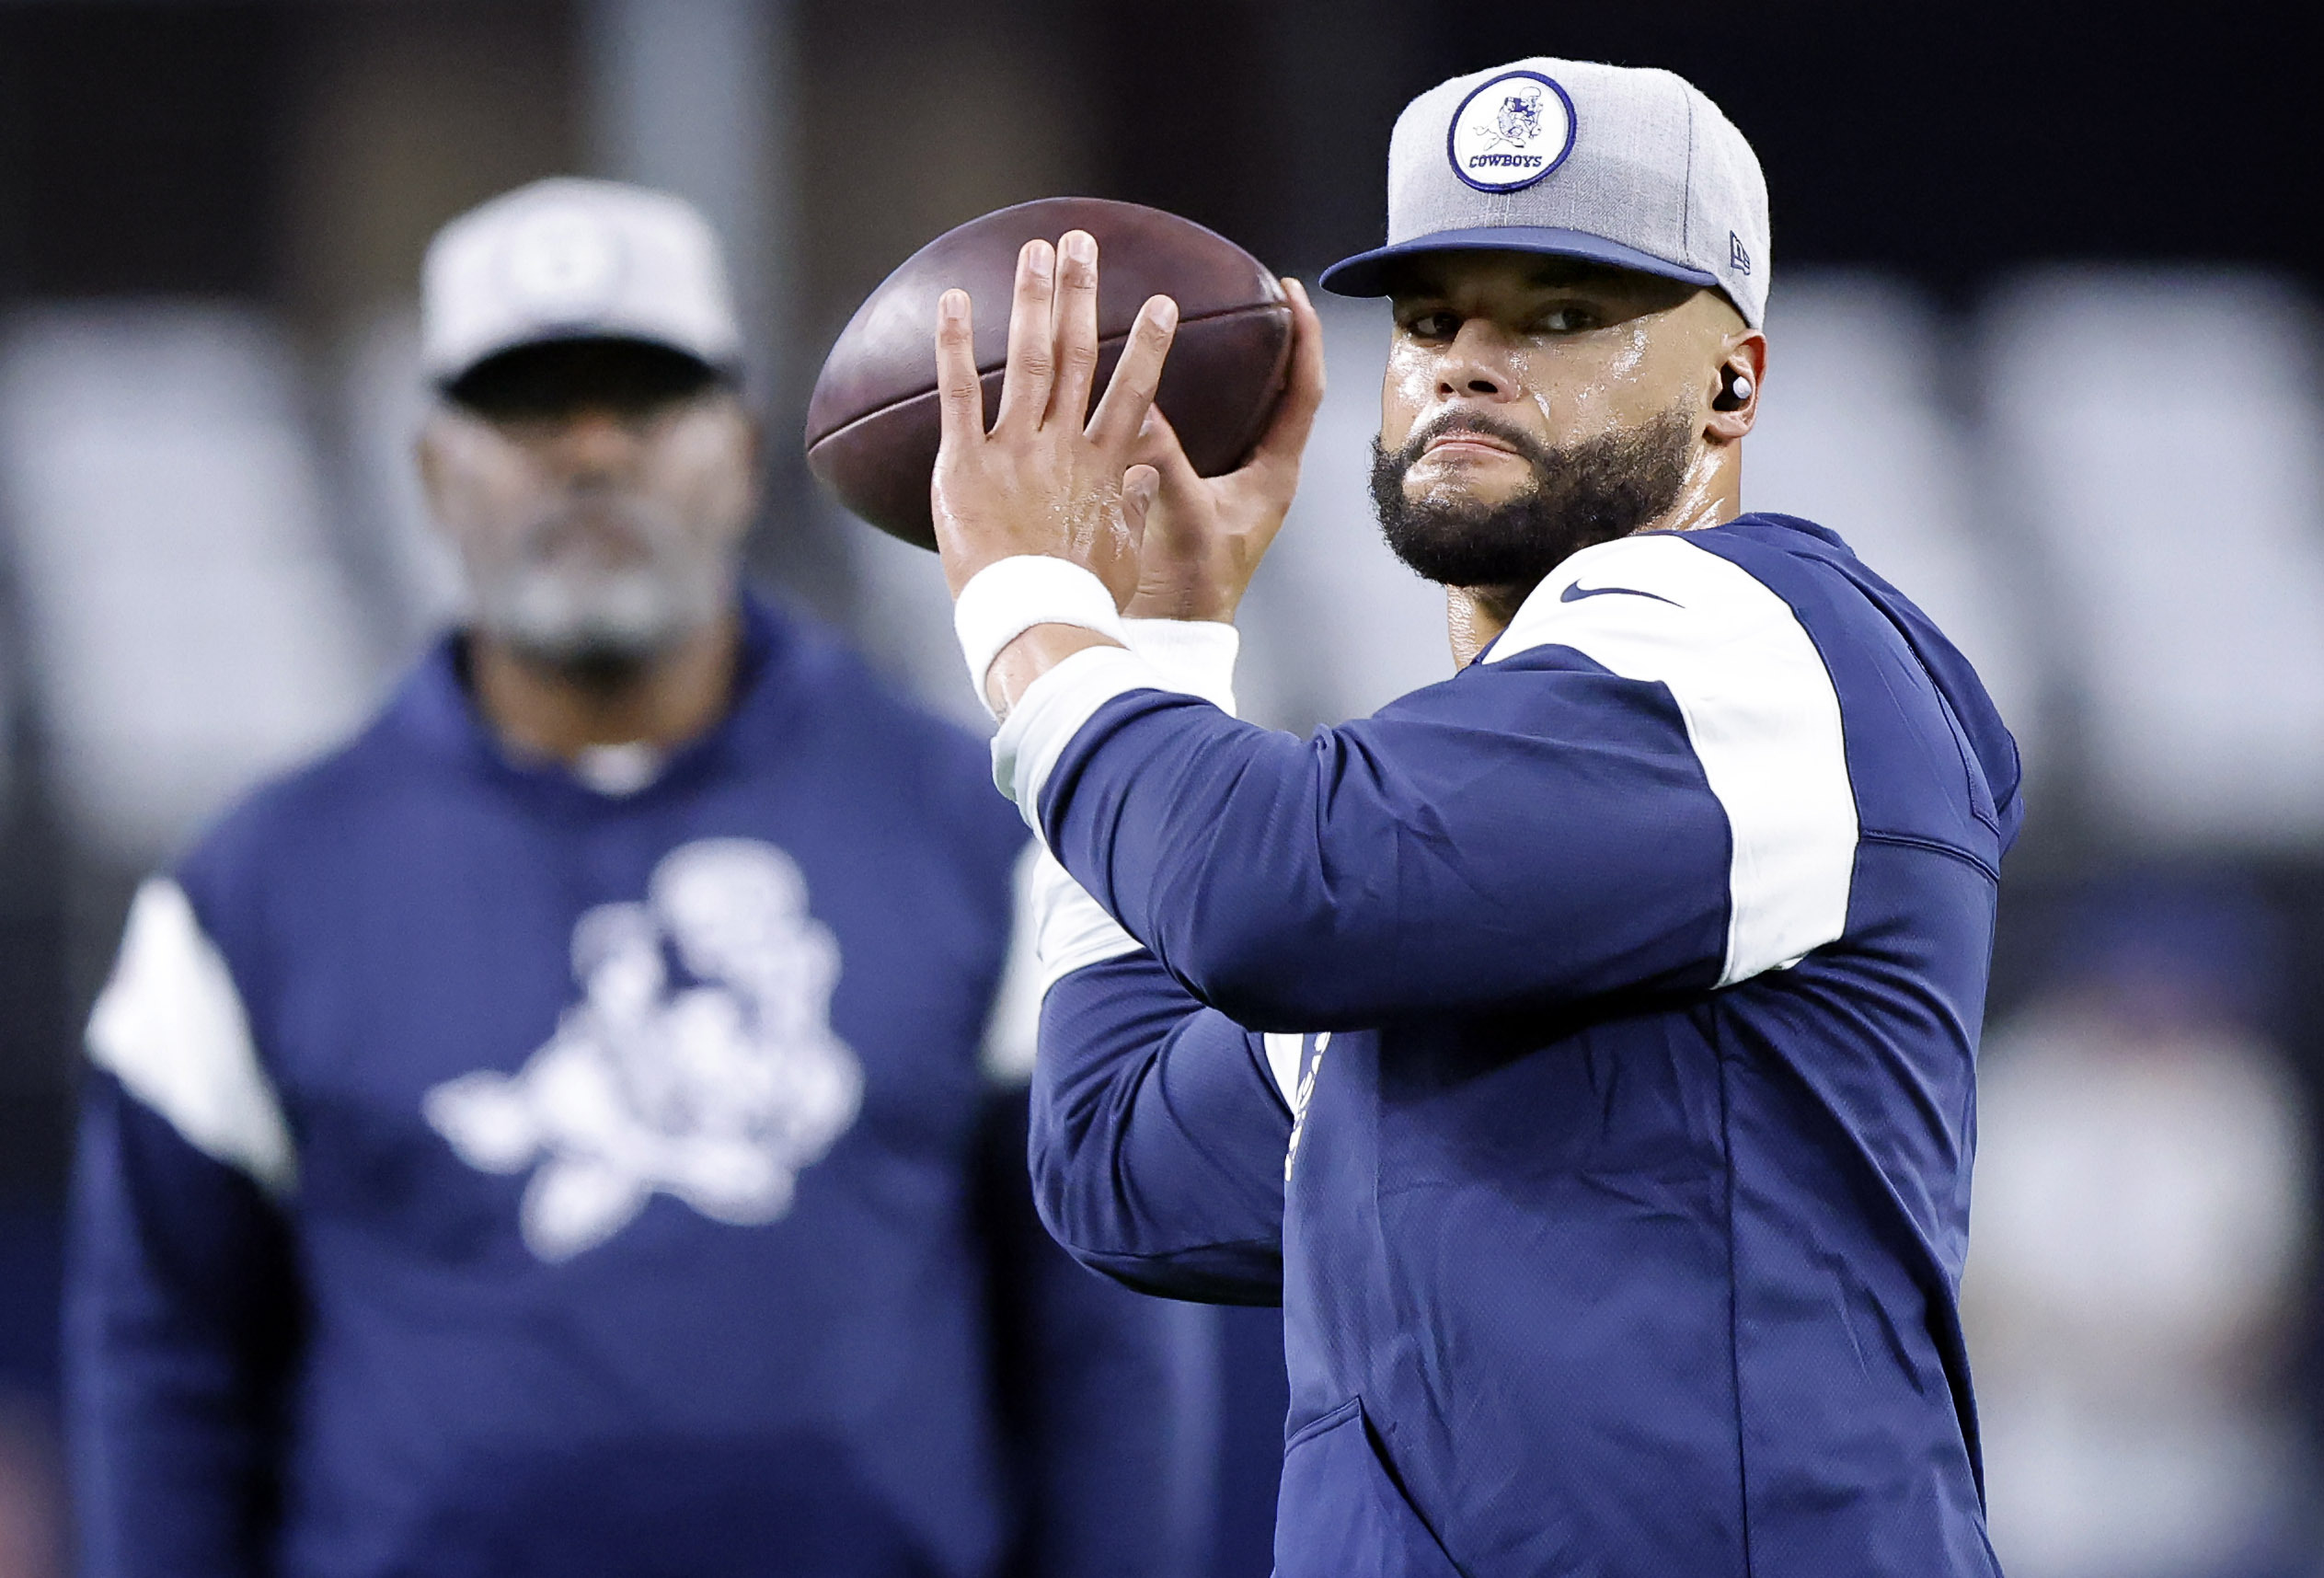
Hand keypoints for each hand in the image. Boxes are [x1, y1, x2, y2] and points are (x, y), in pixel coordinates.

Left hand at [930, 230, 1179, 606]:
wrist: (1032, 623)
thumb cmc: (1081, 599)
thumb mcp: (1120, 554)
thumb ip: (1132, 508)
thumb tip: (1144, 477)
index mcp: (1106, 466)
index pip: (1134, 390)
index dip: (1149, 343)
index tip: (1164, 302)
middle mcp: (1063, 447)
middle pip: (1078, 355)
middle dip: (1082, 293)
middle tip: (1082, 242)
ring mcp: (1015, 451)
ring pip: (1028, 360)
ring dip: (1032, 300)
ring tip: (1034, 250)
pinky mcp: (965, 465)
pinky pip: (958, 393)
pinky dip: (957, 344)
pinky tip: (956, 299)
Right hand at [1124, 277, 1325, 622]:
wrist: (1174, 634)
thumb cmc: (1192, 590)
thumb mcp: (1184, 518)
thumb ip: (1167, 461)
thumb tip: (1142, 405)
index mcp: (1275, 476)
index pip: (1305, 392)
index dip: (1306, 338)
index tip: (1293, 291)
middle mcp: (1263, 474)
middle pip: (1285, 391)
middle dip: (1277, 340)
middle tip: (1258, 294)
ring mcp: (1237, 483)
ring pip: (1251, 409)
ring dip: (1243, 367)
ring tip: (1221, 324)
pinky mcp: (1207, 490)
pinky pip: (1213, 428)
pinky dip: (1202, 397)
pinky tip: (1170, 378)